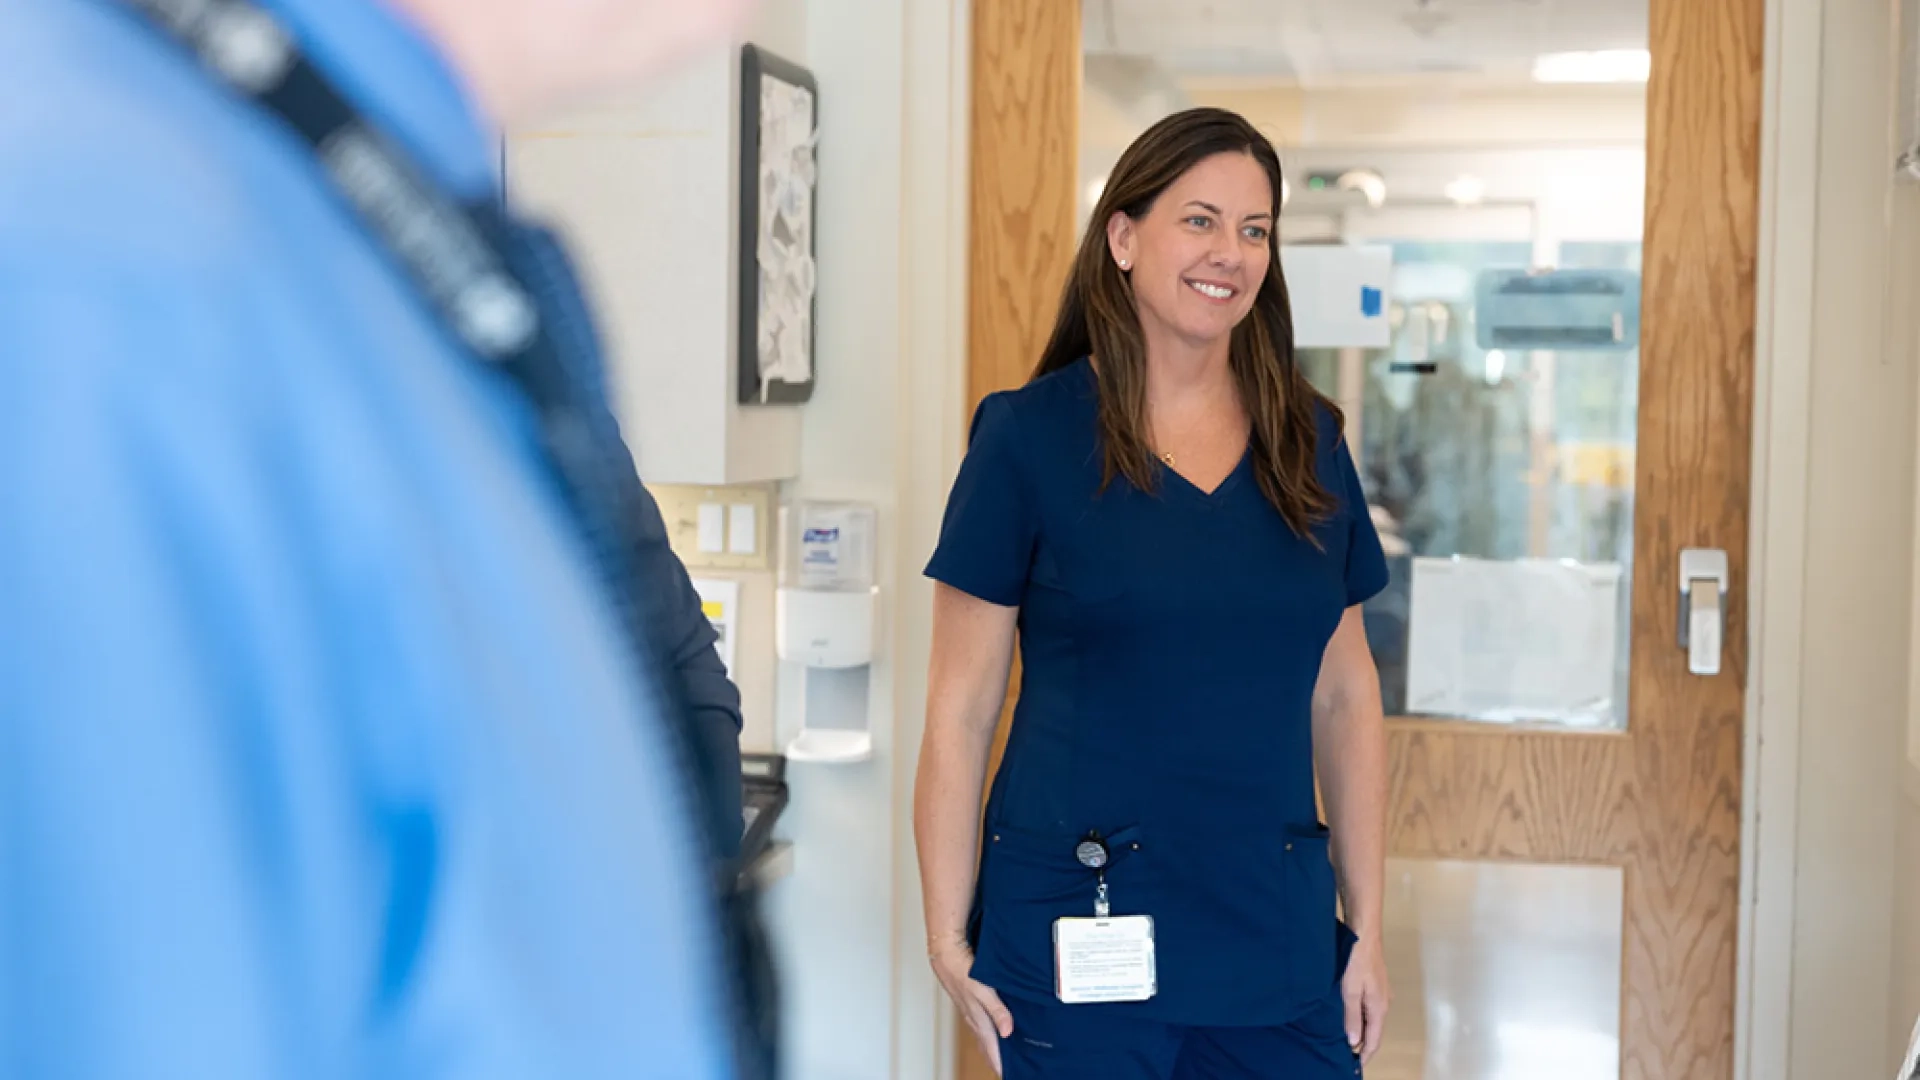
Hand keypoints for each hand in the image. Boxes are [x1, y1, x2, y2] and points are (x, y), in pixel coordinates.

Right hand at [929, 935, 1012, 1074]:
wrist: (944, 952)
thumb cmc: (962, 969)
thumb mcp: (984, 990)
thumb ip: (997, 1010)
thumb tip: (1007, 1032)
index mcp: (977, 1017)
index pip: (990, 1047)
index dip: (998, 1062)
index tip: (1005, 1074)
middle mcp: (972, 1017)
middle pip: (985, 1044)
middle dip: (993, 1058)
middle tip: (1003, 1070)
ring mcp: (968, 1009)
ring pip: (982, 1034)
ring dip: (990, 1046)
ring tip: (999, 1055)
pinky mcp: (967, 1000)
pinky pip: (978, 1022)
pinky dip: (986, 1031)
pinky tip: (990, 1027)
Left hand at [1341, 931, 1390, 1063]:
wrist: (1364, 934)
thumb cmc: (1356, 960)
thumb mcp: (1349, 991)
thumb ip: (1351, 1017)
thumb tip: (1353, 1040)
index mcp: (1379, 1008)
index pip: (1374, 1039)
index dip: (1364, 1054)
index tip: (1354, 1064)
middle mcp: (1384, 1003)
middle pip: (1374, 1031)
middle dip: (1363, 1044)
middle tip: (1348, 1054)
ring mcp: (1382, 993)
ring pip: (1372, 1019)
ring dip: (1362, 1030)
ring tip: (1347, 1039)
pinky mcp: (1376, 985)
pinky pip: (1370, 1009)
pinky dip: (1362, 1017)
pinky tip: (1351, 1017)